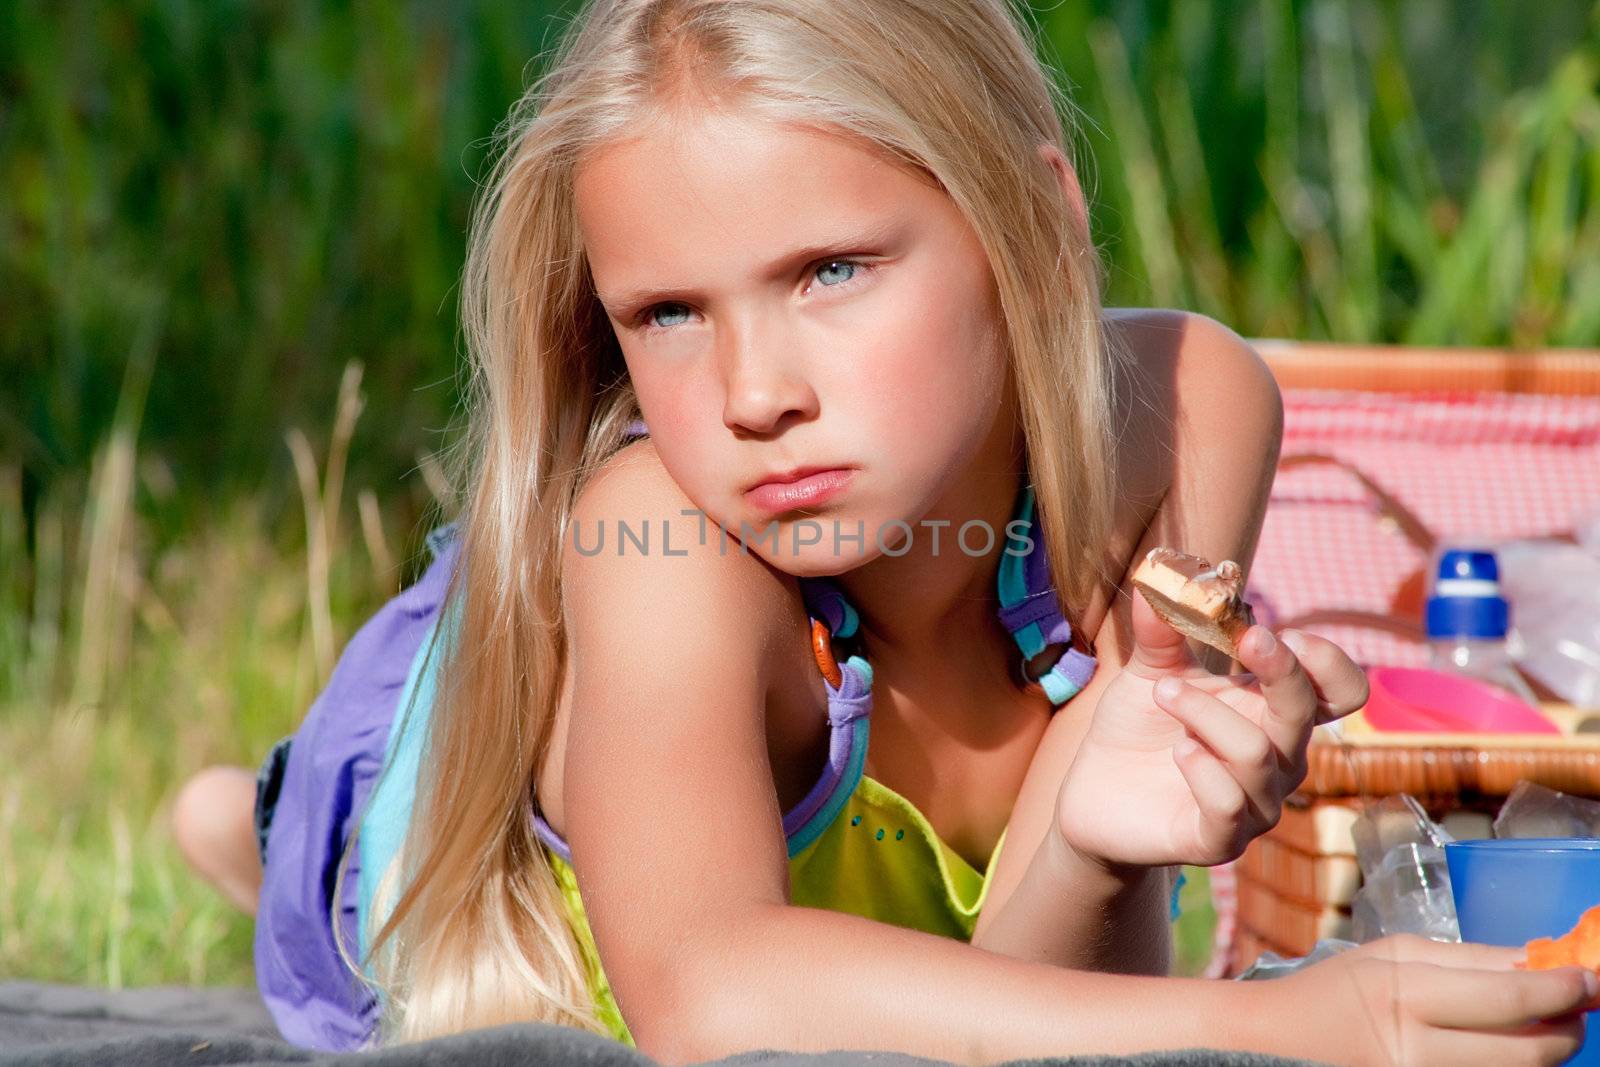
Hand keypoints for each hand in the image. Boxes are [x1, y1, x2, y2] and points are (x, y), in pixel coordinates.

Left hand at [1055, 590, 1366, 868]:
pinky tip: (1177, 751)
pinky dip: (1201, 768)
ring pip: (1256, 752)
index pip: (1339, 690)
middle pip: (1306, 714)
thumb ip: (1161, 631)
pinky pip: (1228, 803)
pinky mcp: (1220, 840)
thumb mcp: (1149, 672)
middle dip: (1281, 672)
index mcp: (1272, 710)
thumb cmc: (1139, 728)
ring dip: (1205, 713)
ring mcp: (1254, 803)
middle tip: (1247, 639)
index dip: (1326, 661)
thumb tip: (1157, 577)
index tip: (1278, 630)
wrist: (1095, 797)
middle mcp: (1278, 757)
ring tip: (1164, 694)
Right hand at [1256, 935, 1599, 1066]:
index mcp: (1406, 996)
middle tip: (1578, 1005)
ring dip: (1547, 1051)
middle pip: (1528, 1051)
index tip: (1588, 977)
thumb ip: (1465, 959)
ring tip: (1546, 1025)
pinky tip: (1509, 1047)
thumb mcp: (1390, 956)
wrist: (1275, 1045)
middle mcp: (1418, 1051)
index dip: (1561, 988)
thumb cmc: (1333, 992)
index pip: (1508, 996)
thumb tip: (1538, 958)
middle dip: (1568, 1027)